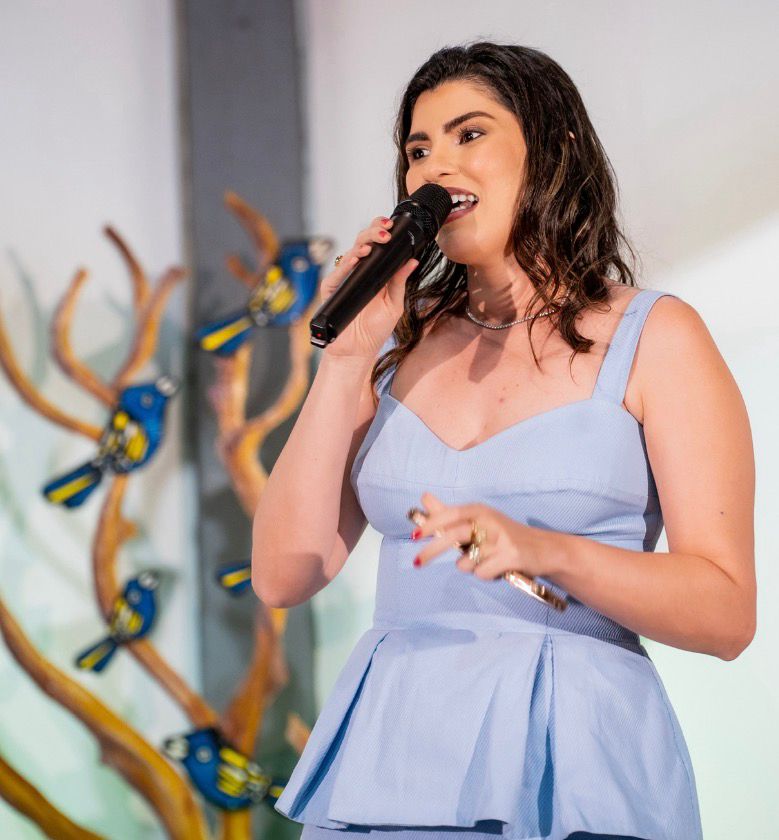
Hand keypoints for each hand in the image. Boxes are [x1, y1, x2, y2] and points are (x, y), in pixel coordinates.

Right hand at [319, 216, 417, 360]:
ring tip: (372, 246)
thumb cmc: (375, 329)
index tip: (391, 226)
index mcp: (374, 273)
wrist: (357, 351)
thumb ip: (400, 282)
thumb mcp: (394, 305)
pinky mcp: (331, 290)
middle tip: (385, 233)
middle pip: (362, 242)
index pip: (377, 244)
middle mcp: (358, 272)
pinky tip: (356, 260)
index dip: (381, 232)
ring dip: (361, 246)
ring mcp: (343, 279)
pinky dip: (346, 266)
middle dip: (373, 233)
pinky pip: (337, 273)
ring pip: (350, 254)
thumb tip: (412, 261)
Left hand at [410, 491, 563, 580]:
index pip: (451, 514)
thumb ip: (449, 514)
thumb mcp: (478, 520)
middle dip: (432, 550)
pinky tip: (497, 570)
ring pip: (467, 561)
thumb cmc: (504, 536)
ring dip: (469, 567)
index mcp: (479, 510)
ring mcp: (502, 539)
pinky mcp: (512, 556)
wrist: (545, 550)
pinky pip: (483, 573)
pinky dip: (485, 575)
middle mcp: (490, 520)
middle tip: (416, 563)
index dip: (431, 524)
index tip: (413, 536)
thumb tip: (424, 498)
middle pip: (454, 535)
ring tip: (483, 563)